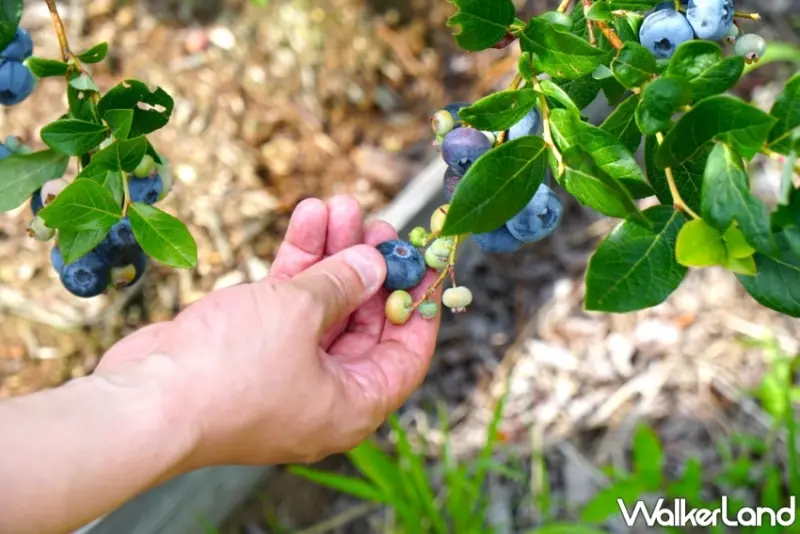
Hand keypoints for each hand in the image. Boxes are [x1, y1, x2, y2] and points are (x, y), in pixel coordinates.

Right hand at [94, 196, 441, 466]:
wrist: (141, 402)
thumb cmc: (229, 372)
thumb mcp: (300, 314)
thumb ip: (343, 283)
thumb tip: (374, 264)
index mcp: (353, 404)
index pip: (407, 354)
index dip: (421, 305)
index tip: (425, 262)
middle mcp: (324, 391)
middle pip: (363, 321)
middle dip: (368, 266)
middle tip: (375, 222)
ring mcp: (285, 369)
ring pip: (322, 304)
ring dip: (331, 253)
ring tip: (340, 204)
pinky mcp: (248, 348)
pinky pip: (285, 302)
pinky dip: (296, 262)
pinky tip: (306, 216)